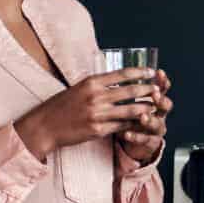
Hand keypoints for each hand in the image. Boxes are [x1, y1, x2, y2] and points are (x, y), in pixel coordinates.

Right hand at [14, 67, 156, 156]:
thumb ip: (97, 85)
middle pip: (129, 91)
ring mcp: (97, 114)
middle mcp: (96, 97)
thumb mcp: (78, 88)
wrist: (45, 126)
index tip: (151, 73)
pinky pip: (120, 126)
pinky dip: (132, 123)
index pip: (122, 75)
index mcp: (91, 82)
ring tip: (153, 106)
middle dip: (146, 90)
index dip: (139, 73)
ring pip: (129, 110)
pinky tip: (139, 122)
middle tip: (158, 90)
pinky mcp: (98, 130)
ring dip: (144, 108)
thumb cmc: (60, 106)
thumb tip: (117, 80)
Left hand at [118, 69, 172, 162]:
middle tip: (154, 95)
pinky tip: (126, 133)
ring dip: (150, 119)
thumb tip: (121, 69)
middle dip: (161, 100)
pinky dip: (135, 136)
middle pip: (166, 106)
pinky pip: (144, 140)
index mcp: (156, 100)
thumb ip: (131, 87)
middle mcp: (159, 114)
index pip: (163, 88)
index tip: (158, 73)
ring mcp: (156, 128)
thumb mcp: (133, 99)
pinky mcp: (150, 142)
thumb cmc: (133, 114)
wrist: (136, 138)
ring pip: (157, 124)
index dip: (162, 81)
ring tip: (142, 116)